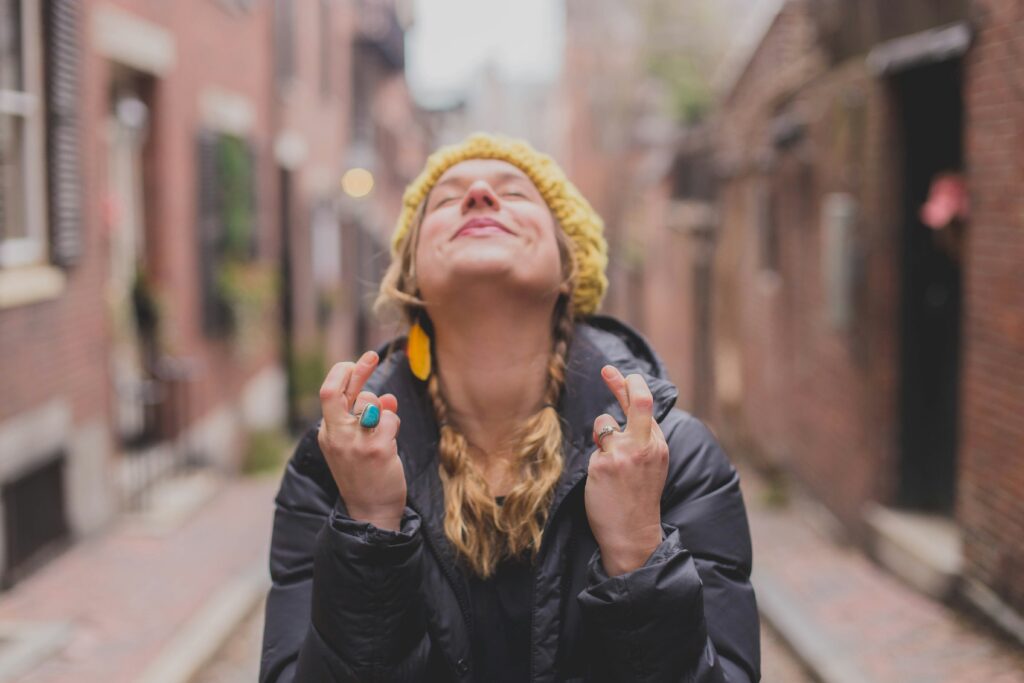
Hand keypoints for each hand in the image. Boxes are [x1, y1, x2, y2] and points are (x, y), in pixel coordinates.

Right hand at [317, 350, 406, 530]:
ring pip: (371, 403)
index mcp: (328, 434)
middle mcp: (336, 436)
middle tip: (371, 355)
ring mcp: (354, 442)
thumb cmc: (366, 477)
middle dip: (357, 369)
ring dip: (384, 411)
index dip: (342, 373)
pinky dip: (394, 425)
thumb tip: (386, 397)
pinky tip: (391, 444)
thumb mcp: (358, 445)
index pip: (327, 394)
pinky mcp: (376, 449)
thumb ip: (367, 418)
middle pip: (336, 391)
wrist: (371, 513)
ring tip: (385, 435)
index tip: (357, 362)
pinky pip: (389, 419)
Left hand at [584, 365, 668, 575]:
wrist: (633, 534)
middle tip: (608, 370)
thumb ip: (640, 440)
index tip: (619, 374)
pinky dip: (594, 460)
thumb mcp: (650, 465)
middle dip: (622, 382)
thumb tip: (618, 417)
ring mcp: (625, 454)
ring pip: (603, 423)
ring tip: (608, 463)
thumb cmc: (638, 500)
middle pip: (638, 401)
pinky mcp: (604, 464)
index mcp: (658, 445)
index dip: (631, 387)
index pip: (646, 407)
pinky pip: (592, 450)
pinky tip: (603, 482)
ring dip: (599, 436)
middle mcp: (645, 445)